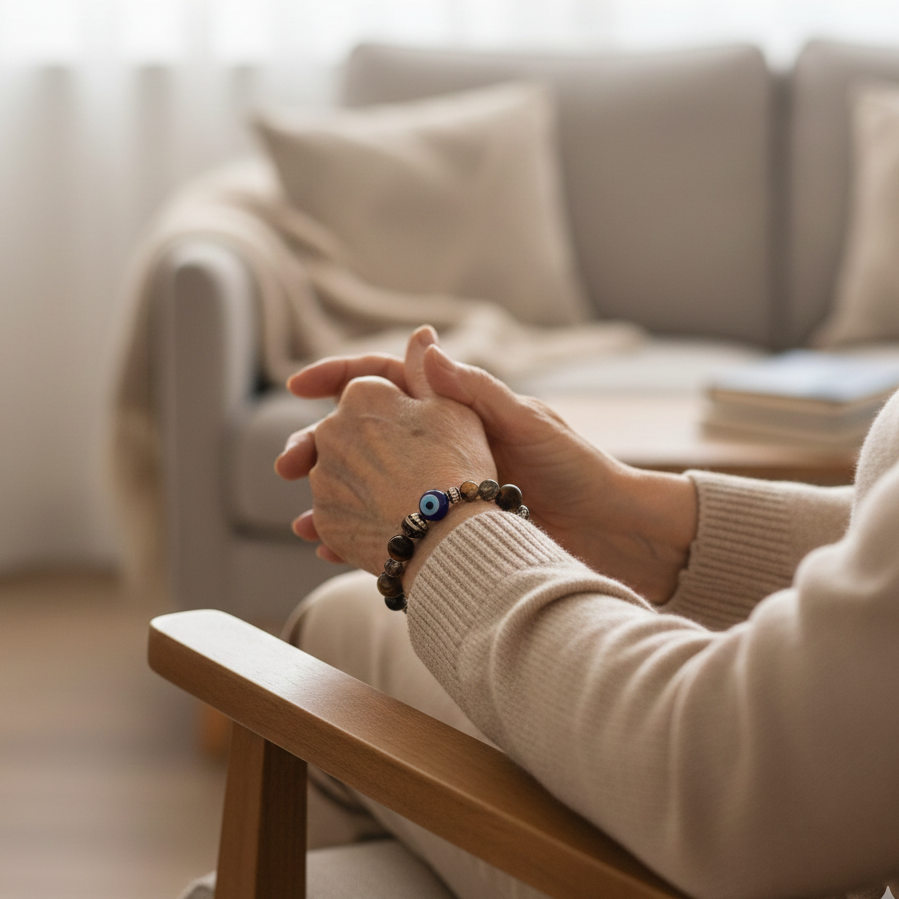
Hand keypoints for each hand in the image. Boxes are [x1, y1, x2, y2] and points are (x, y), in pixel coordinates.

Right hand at [280, 327, 696, 601]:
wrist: (609, 527)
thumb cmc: (578, 467)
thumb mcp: (528, 425)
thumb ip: (473, 392)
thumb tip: (423, 347)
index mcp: (458, 404)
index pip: (387, 377)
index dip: (340, 376)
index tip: (299, 385)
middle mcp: (442, 440)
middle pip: (366, 434)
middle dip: (322, 445)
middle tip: (288, 466)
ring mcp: (442, 482)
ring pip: (372, 483)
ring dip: (334, 498)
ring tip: (303, 522)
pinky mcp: (450, 521)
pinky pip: (394, 524)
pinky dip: (363, 534)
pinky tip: (336, 550)